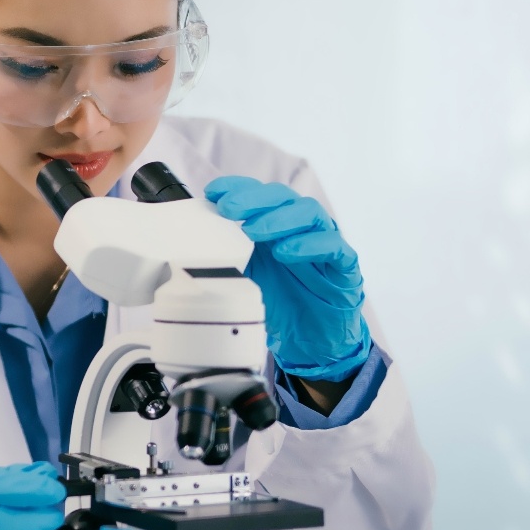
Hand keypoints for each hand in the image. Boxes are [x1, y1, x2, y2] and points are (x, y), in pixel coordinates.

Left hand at [204, 176, 371, 382]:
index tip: (213, 191)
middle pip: (283, 197)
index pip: (259, 196)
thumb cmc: (279, 303)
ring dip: (279, 218)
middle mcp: (301, 229)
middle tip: (230, 209)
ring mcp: (325, 245)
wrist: (313, 341)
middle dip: (255, 199)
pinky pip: (335, 247)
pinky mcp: (344, 267)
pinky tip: (286, 252)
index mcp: (277, 227)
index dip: (238, 188)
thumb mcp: (244, 278)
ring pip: (310, 213)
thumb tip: (186, 252)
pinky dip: (311, 245)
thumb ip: (225, 260)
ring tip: (254, 230)